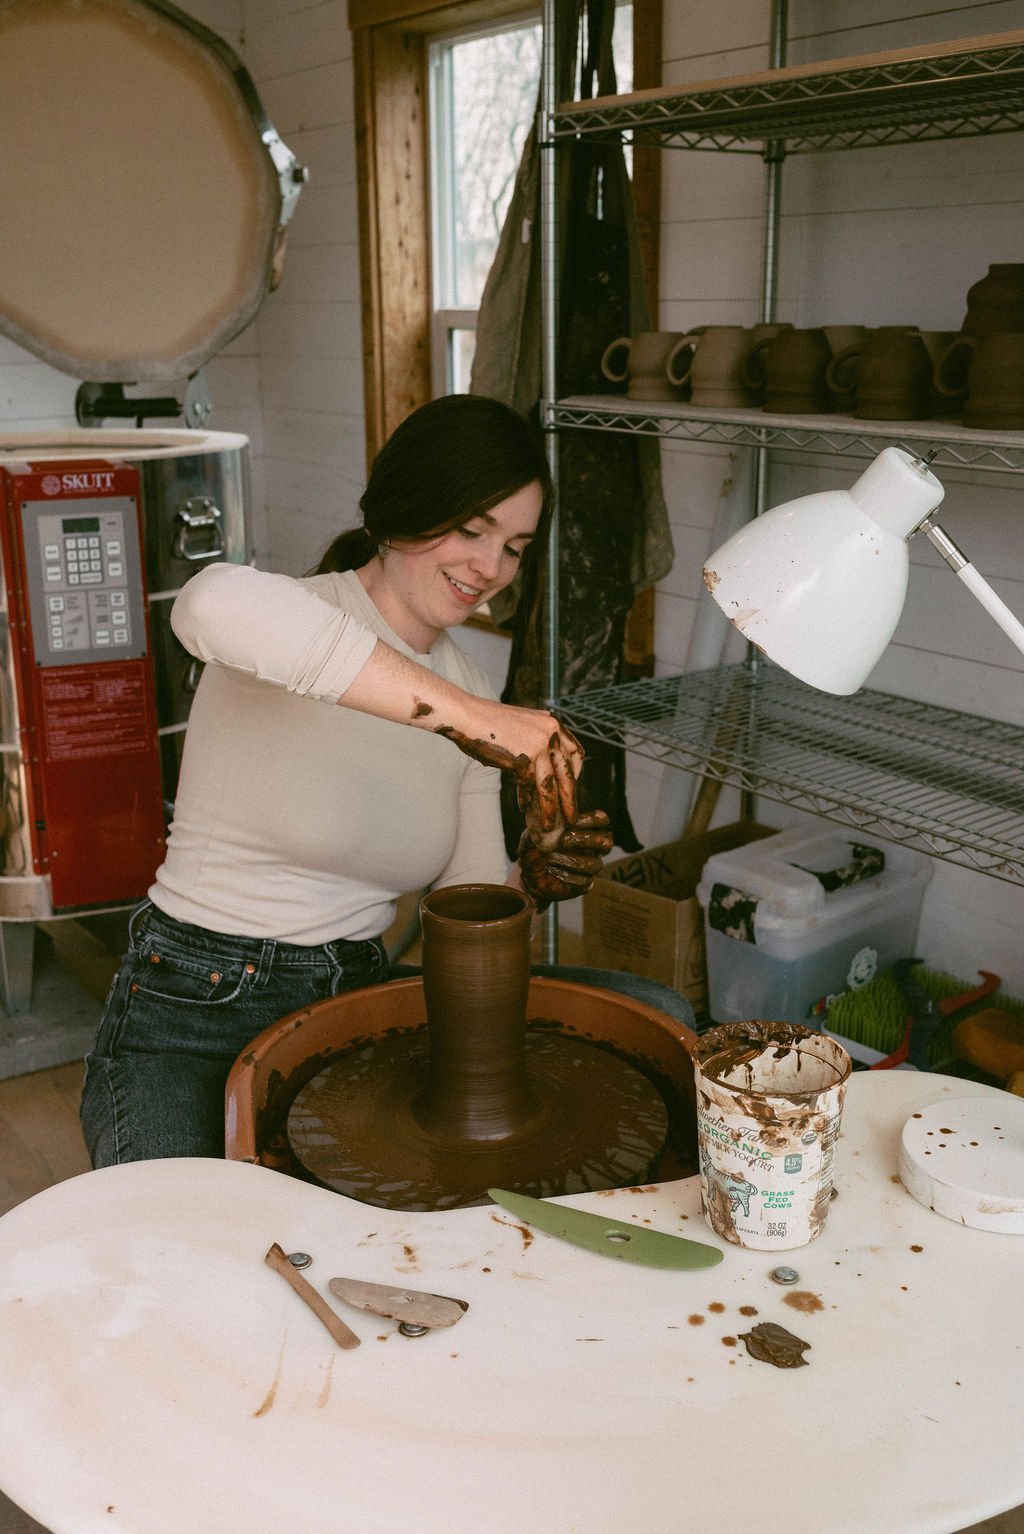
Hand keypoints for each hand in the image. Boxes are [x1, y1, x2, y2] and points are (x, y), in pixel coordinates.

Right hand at [436, 709, 583, 849]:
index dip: (575, 773)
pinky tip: (523, 807)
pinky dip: (525, 798)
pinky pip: (528, 784)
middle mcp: (550, 731)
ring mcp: (539, 743)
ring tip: (547, 824)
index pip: (576, 753)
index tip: (569, 788)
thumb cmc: (489, 724)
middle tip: (571, 817)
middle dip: (569, 798)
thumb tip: (547, 772)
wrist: (467, 715)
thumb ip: (539, 744)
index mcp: (552, 723)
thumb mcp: (524, 728)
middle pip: (567, 772)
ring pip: (549, 784)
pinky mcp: (524, 756)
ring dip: (548, 807)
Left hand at [517, 810, 612, 906]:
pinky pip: (584, 880)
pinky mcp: (585, 883)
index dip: (591, 820)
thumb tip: (556, 820)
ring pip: (595, 863)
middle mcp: (592, 847)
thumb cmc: (533, 850)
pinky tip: (552, 870)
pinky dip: (567, 875)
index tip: (573, 822)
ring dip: (572, 861)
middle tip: (563, 841)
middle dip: (586, 840)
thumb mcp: (534, 834)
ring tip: (551, 859)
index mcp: (584, 830)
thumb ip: (545, 826)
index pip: (600, 820)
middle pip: (606, 841)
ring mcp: (590, 866)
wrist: (528, 874)